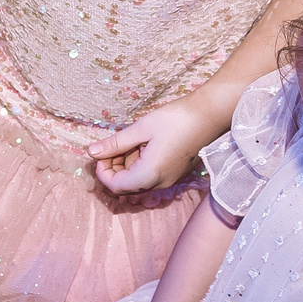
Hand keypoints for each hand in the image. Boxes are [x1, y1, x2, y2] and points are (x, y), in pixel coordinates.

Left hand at [87, 96, 219, 193]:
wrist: (210, 115)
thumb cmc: (176, 119)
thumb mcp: (141, 129)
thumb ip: (115, 143)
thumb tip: (92, 152)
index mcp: (149, 175)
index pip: (115, 186)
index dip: (102, 171)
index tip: (100, 152)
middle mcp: (160, 184)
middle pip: (126, 186)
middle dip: (113, 167)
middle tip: (112, 144)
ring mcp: (169, 180)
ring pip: (137, 180)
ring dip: (126, 164)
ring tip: (130, 140)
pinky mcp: (175, 173)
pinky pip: (150, 175)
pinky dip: (139, 163)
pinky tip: (142, 143)